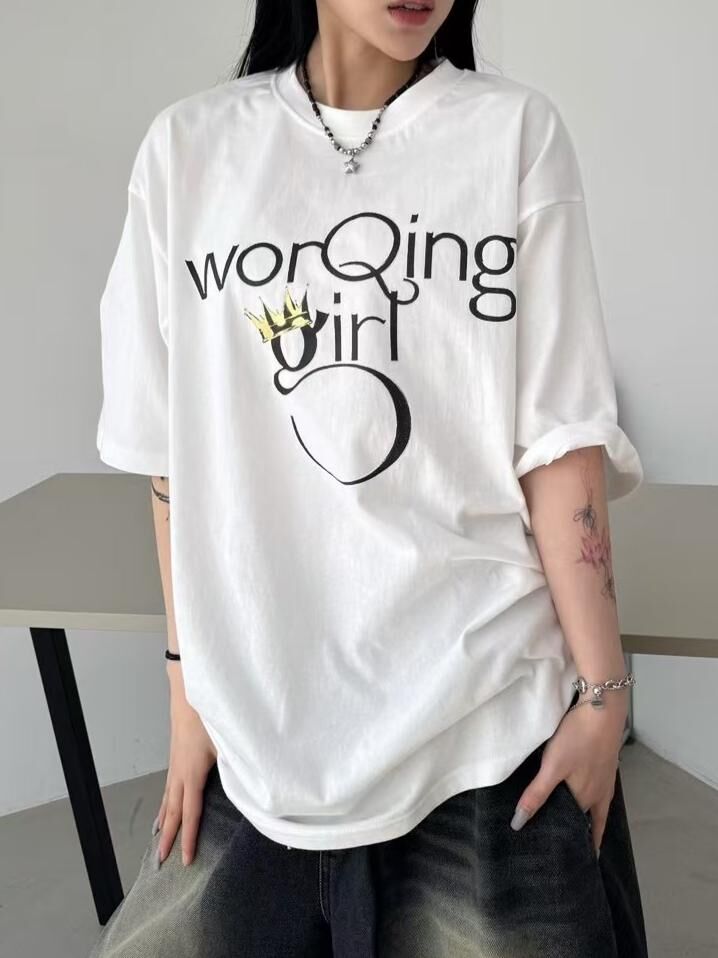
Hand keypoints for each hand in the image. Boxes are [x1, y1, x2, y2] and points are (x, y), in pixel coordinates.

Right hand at [153, 664, 217, 867]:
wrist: (187, 687)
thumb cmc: (209, 713)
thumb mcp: (227, 740)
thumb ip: (237, 764)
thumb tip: (250, 784)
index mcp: (192, 772)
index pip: (191, 812)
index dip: (189, 837)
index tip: (186, 860)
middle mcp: (179, 770)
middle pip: (173, 810)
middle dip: (169, 837)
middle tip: (161, 861)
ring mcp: (175, 762)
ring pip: (168, 798)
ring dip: (164, 820)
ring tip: (159, 840)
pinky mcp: (176, 753)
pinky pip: (168, 785)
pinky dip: (165, 801)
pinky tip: (165, 805)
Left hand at [510, 692, 627, 852]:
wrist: (603, 709)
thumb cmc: (577, 739)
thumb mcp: (552, 766)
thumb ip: (537, 795)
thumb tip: (519, 824)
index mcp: (587, 799)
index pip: (575, 829)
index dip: (567, 841)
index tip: (561, 859)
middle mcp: (600, 794)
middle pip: (586, 820)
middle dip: (578, 834)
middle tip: (566, 849)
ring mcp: (606, 780)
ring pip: (595, 808)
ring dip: (587, 820)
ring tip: (577, 831)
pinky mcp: (607, 765)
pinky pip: (599, 793)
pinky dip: (592, 802)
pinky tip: (585, 795)